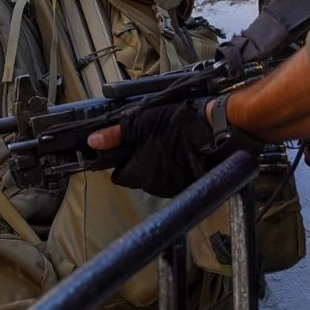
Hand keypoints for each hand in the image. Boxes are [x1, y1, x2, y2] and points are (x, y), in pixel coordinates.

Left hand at [91, 99, 255, 197]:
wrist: (217, 129)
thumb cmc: (177, 123)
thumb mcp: (142, 122)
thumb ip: (116, 134)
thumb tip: (93, 142)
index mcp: (140, 173)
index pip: (118, 176)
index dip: (119, 161)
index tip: (125, 148)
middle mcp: (155, 186)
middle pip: (138, 177)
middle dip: (139, 162)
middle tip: (149, 140)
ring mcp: (175, 188)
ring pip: (156, 178)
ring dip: (158, 165)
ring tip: (167, 143)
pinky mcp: (191, 184)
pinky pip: (175, 179)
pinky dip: (174, 168)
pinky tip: (181, 151)